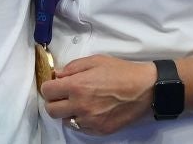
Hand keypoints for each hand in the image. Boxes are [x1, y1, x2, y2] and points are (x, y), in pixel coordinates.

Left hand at [40, 54, 154, 135]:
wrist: (144, 88)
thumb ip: (72, 68)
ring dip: (68, 112)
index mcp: (77, 86)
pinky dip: (81, 120)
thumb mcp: (95, 61)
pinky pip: (81, 128)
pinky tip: (91, 110)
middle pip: (51, 110)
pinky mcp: (99, 130)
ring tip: (80, 102)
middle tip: (63, 94)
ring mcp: (90, 121)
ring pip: (65, 120)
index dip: (49, 86)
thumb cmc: (120, 71)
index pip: (47, 91)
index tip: (55, 84)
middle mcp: (80, 106)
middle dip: (54, 101)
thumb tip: (57, 75)